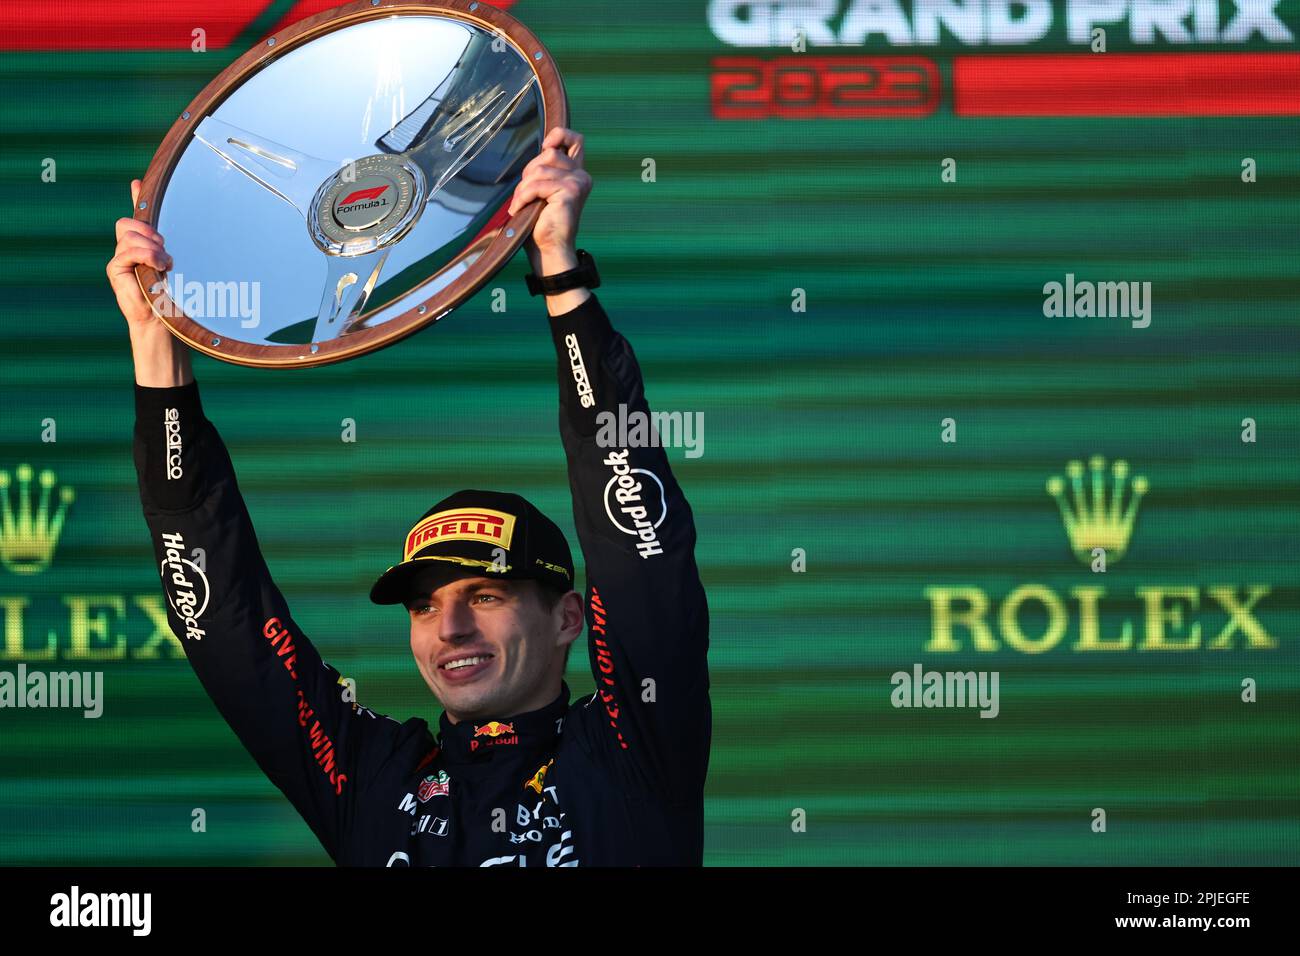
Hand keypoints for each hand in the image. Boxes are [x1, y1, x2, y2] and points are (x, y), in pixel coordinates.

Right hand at [110, 179, 192, 386]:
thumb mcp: (186, 266)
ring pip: (128, 234)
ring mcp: (121, 259)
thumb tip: (201, 233)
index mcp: (146, 246)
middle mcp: (130, 249)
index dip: (137, 197)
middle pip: (129, 222)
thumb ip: (185, 249)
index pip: (137, 214)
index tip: (139, 183)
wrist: (167, 324)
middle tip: (166, 250)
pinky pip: (125, 251)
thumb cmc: (179, 297)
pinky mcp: (116, 270)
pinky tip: (160, 266)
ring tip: (166, 263)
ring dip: (150, 245)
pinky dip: (144, 254)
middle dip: (148, 230)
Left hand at [507, 127, 591, 272]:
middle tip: (524, 195)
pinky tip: (519, 209)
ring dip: (524, 188)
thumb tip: (541, 148)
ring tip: (520, 205)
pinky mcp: (569, 192)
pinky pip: (536, 185)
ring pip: (540, 168)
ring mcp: (578, 183)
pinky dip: (523, 196)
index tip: (544, 147)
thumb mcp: (542, 189)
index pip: (575, 139)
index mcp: (577, 173)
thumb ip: (544, 170)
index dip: (558, 136)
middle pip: (549, 153)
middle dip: (529, 172)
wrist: (550, 250)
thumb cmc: (542, 223)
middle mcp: (581, 176)